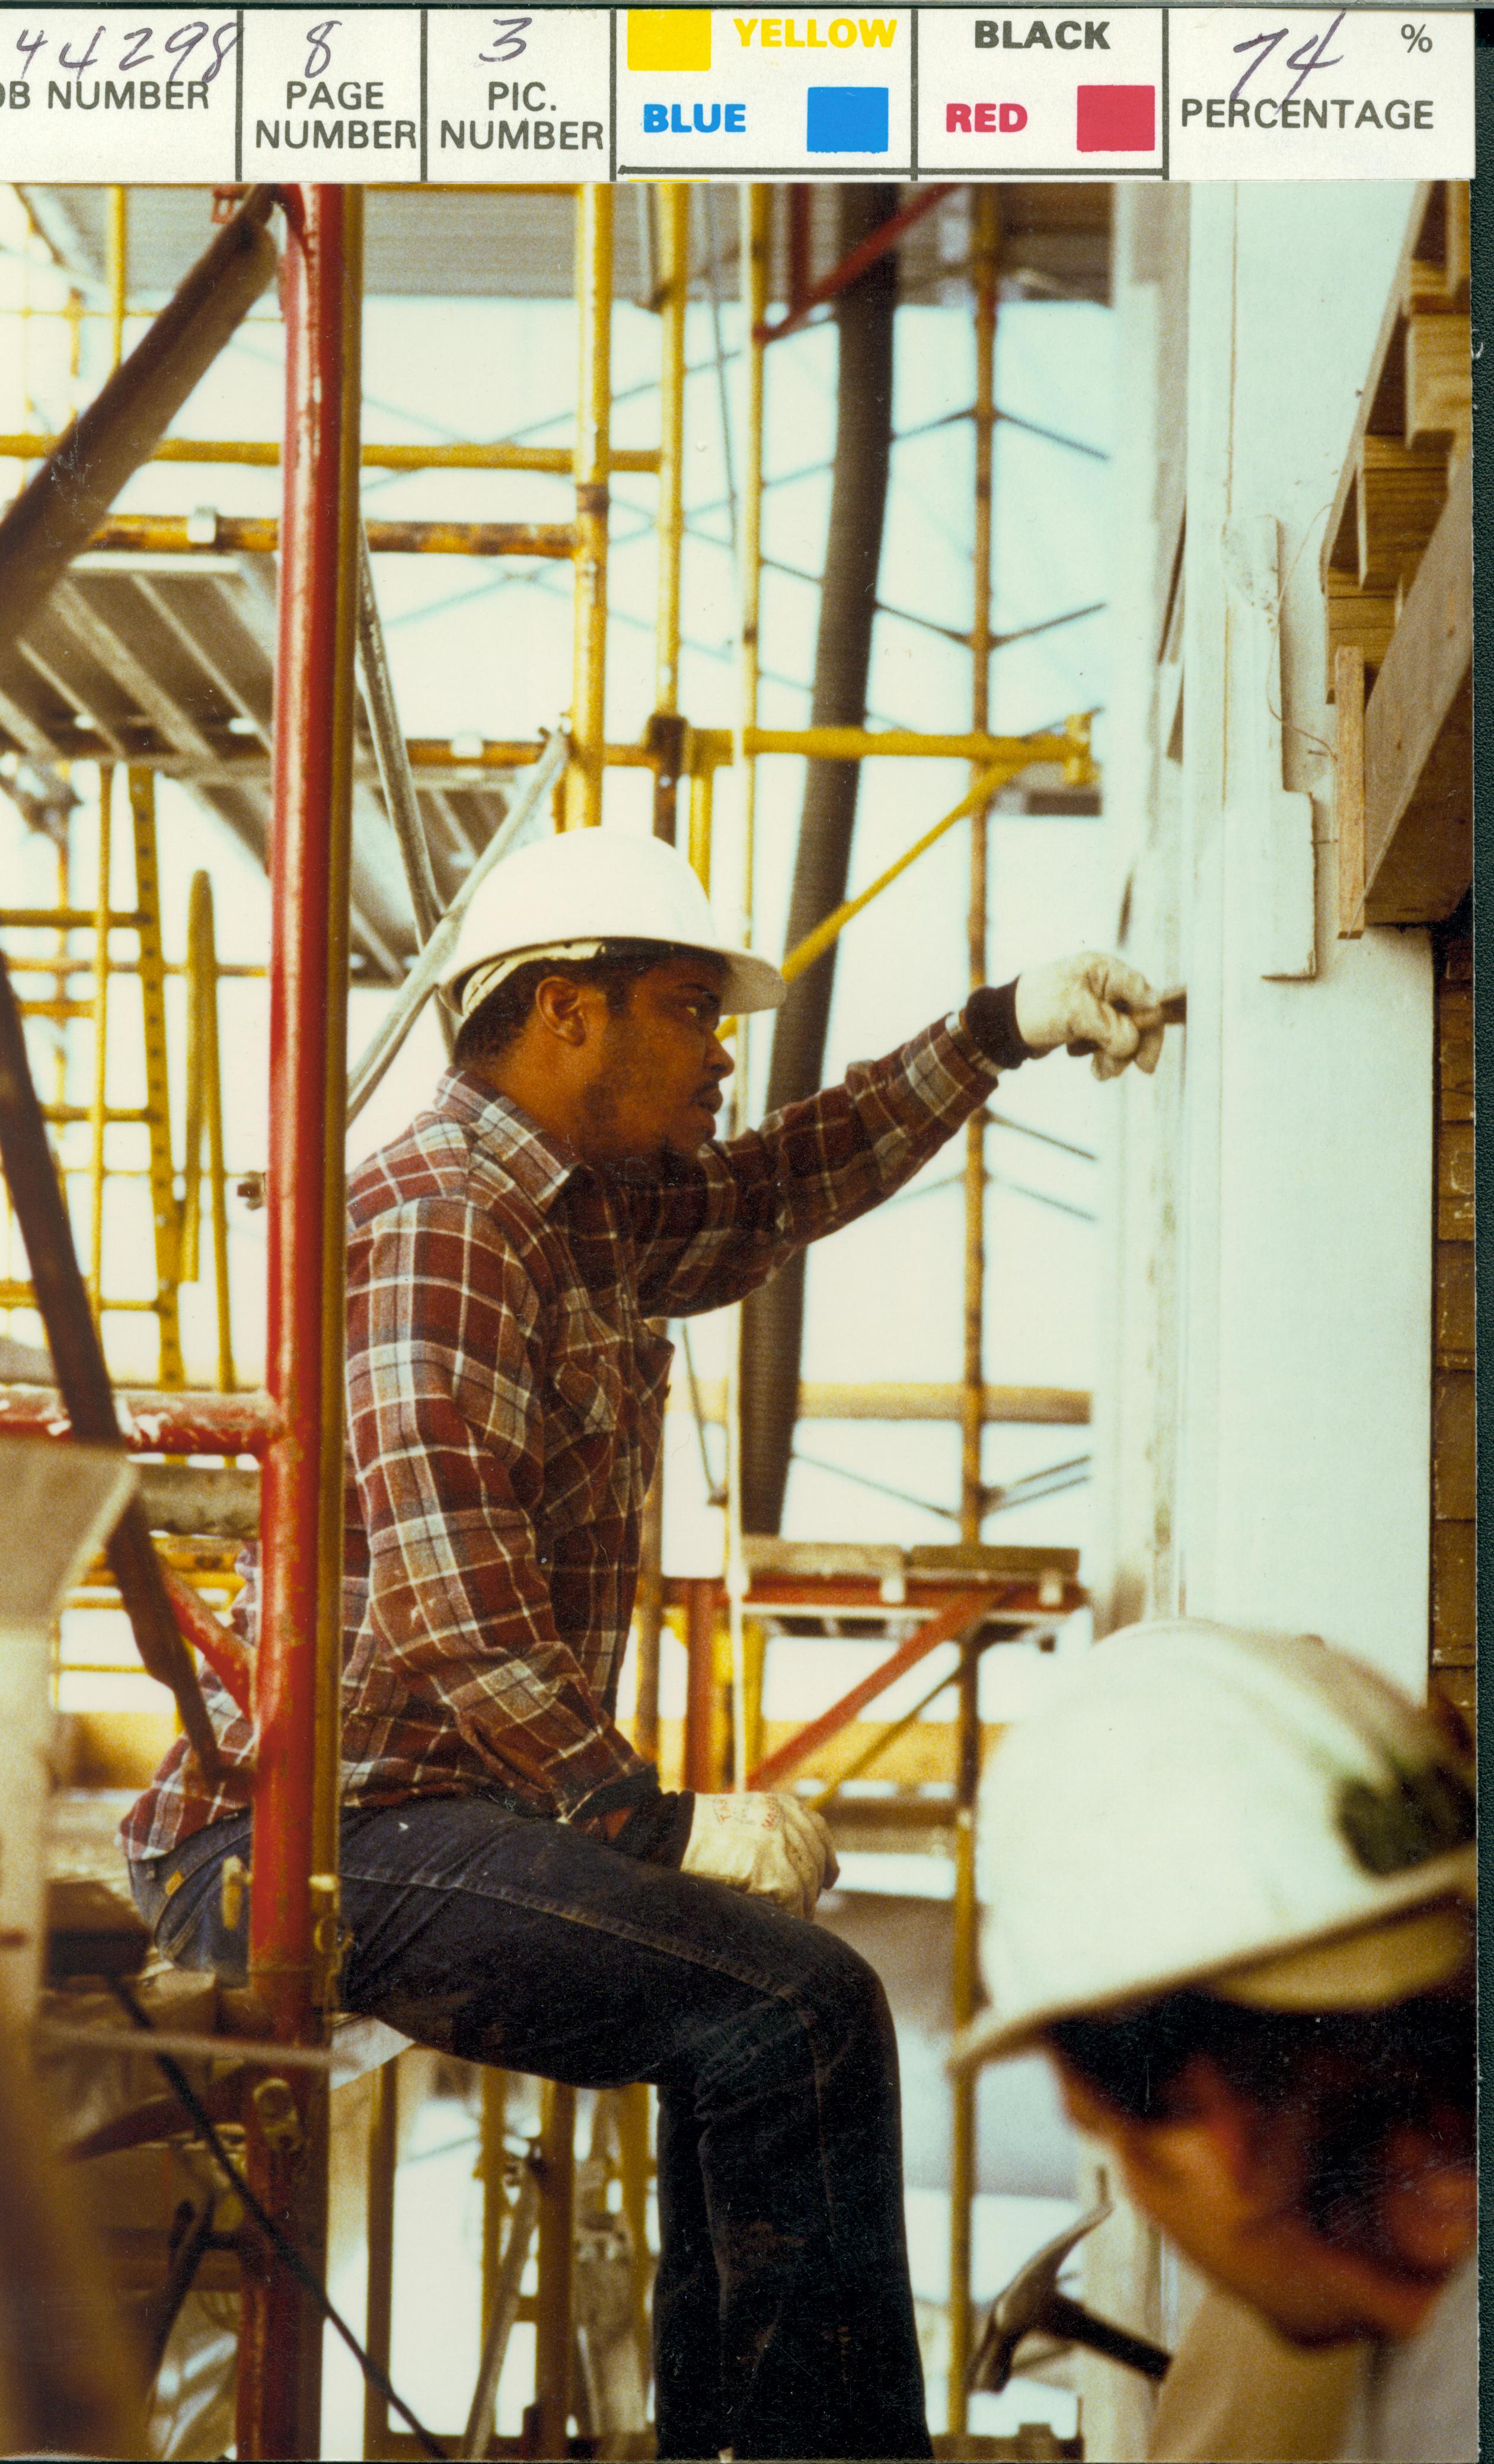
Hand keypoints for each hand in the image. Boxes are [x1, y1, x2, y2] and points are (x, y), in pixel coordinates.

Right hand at [681, 1792, 838, 1916]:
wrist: (667, 1834)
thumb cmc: (694, 1831)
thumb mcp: (740, 1818)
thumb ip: (766, 1830)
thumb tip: (789, 1861)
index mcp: (778, 1804)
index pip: (817, 1828)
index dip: (825, 1855)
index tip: (829, 1877)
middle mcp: (785, 1819)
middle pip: (815, 1858)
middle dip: (814, 1884)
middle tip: (807, 1905)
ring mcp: (780, 1844)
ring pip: (807, 1883)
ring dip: (803, 1904)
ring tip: (795, 1919)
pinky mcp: (772, 1871)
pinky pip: (794, 1902)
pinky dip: (793, 1916)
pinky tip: (786, 1924)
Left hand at [1014, 952, 1164, 1080]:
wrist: (1004, 1024)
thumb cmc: (1036, 1007)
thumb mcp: (1075, 1014)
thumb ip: (1110, 1027)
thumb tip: (1134, 1043)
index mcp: (1105, 970)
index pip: (1144, 995)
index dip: (1150, 1025)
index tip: (1146, 1057)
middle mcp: (1106, 985)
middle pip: (1140, 1017)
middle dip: (1134, 1046)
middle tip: (1137, 1070)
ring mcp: (1100, 1005)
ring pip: (1126, 1034)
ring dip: (1116, 1056)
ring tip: (1098, 1071)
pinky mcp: (1092, 1023)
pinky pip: (1110, 1042)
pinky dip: (1102, 1056)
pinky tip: (1085, 1061)